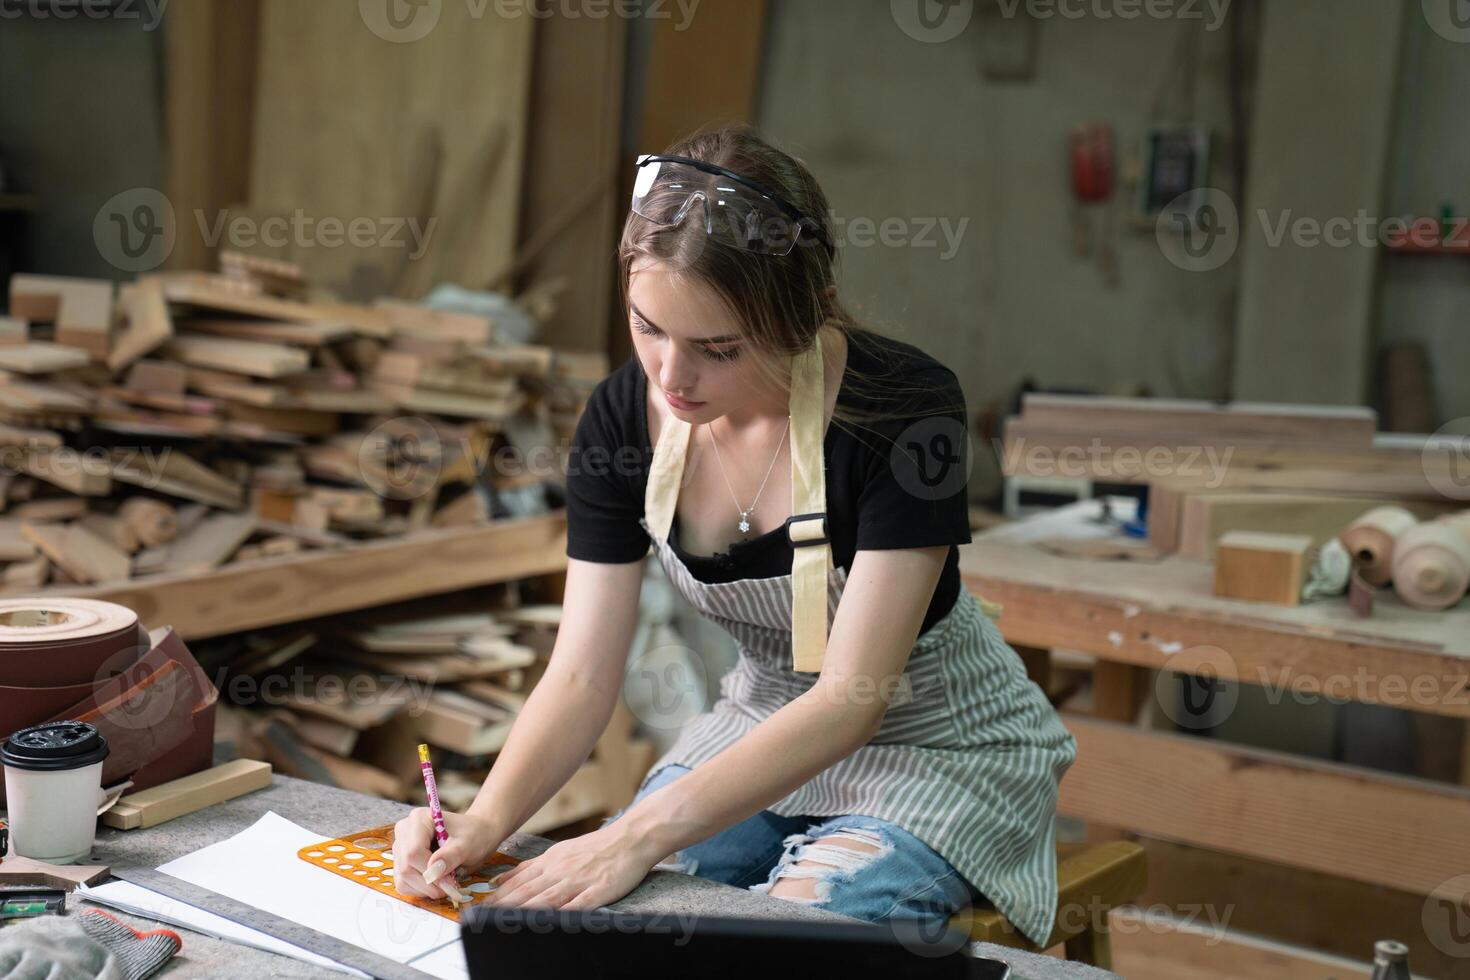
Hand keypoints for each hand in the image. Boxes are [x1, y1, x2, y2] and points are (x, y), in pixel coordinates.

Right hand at [391, 807, 505, 900]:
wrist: (476, 835)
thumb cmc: (473, 835)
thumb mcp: (467, 843)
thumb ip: (451, 855)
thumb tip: (433, 871)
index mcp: (419, 819)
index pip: (413, 851)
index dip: (430, 871)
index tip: (449, 881)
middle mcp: (405, 831)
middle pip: (406, 867)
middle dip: (430, 882)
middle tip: (451, 885)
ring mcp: (401, 848)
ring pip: (403, 879)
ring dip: (426, 889)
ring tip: (446, 881)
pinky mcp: (401, 863)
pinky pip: (403, 885)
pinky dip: (421, 890)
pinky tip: (436, 882)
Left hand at [486, 824, 659, 910]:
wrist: (631, 837)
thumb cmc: (595, 848)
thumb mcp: (558, 852)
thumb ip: (529, 868)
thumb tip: (498, 880)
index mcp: (549, 862)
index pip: (517, 881)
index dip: (496, 897)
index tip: (477, 909)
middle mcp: (560, 871)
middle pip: (526, 892)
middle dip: (502, 907)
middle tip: (482, 920)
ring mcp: (579, 881)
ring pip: (546, 899)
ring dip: (524, 912)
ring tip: (504, 924)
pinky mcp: (599, 891)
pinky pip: (578, 905)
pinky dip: (563, 914)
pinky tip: (551, 923)